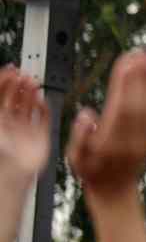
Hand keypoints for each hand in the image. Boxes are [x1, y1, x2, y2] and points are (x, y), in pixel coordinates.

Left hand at [0, 65, 50, 183]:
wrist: (14, 171)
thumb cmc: (1, 151)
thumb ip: (0, 101)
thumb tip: (0, 82)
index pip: (0, 95)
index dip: (4, 81)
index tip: (10, 70)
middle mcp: (9, 123)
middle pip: (14, 98)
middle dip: (18, 84)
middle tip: (23, 74)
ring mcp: (24, 129)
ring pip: (28, 105)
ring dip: (30, 92)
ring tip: (33, 82)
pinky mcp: (39, 136)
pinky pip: (43, 117)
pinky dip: (43, 107)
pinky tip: (41, 99)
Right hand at [67, 50, 145, 199]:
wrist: (115, 191)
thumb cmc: (91, 171)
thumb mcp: (74, 158)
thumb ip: (78, 136)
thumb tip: (87, 114)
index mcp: (109, 142)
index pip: (119, 109)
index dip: (124, 86)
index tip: (126, 64)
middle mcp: (131, 140)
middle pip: (139, 104)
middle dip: (141, 77)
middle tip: (143, 53)